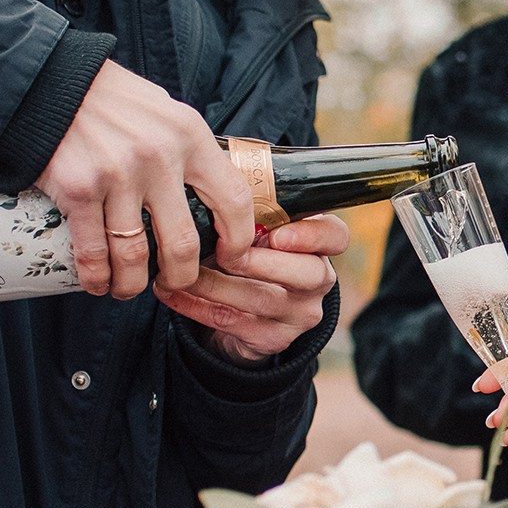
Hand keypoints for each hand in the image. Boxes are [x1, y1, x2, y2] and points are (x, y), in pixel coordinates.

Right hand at [39, 62, 255, 299]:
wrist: (50, 82)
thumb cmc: (112, 100)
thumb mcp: (166, 113)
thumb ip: (189, 151)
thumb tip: (214, 193)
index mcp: (190, 136)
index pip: (232, 200)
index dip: (238, 240)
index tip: (232, 259)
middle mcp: (158, 157)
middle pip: (183, 243)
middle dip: (181, 277)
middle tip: (174, 283)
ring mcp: (117, 175)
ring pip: (135, 256)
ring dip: (133, 284)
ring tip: (128, 288)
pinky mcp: (78, 189)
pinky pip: (93, 251)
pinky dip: (96, 277)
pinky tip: (98, 283)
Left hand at [162, 213, 347, 362]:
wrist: (244, 314)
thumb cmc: (248, 254)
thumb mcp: (255, 229)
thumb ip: (248, 207)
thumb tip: (212, 168)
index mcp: (318, 246)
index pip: (336, 236)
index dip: (312, 235)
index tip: (278, 234)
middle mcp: (317, 280)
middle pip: (307, 272)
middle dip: (259, 262)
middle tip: (223, 253)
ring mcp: (299, 314)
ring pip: (260, 297)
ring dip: (214, 283)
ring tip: (178, 270)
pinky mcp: (273, 339)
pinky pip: (232, 321)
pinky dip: (196, 306)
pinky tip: (171, 293)